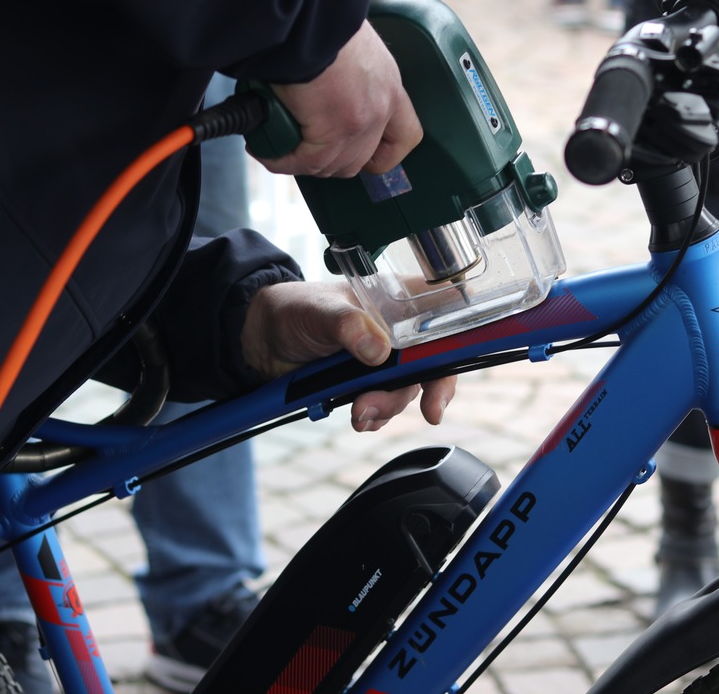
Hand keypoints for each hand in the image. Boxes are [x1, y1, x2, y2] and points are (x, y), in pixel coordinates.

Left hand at [240, 281, 455, 430]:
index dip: (459, 346)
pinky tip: (357, 416)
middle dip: (419, 392)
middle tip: (406, 409)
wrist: (259, 340)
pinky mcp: (365, 384)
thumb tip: (378, 350)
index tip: (449, 378)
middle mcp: (397, 332)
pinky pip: (383, 406)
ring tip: (358, 412)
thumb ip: (348, 325)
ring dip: (387, 407)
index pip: (445, 320)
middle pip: (432, 364)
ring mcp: (383, 361)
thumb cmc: (292, 309)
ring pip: (406, 390)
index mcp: (396, 302)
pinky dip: (373, 416)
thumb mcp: (320, 311)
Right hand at [255, 20, 423, 177]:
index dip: (383, 154)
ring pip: (331, 165)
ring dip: (302, 161)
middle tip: (304, 150)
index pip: (405, 136)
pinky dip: (282, 159)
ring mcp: (360, 123)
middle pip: (360, 159)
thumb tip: (319, 84)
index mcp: (389, 85)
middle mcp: (381, 107)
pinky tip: (266, 149)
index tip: (364, 157)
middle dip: (330, 161)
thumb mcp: (347, 45)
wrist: (308, 14)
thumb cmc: (320, 18)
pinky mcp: (333, 131)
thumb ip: (346, 72)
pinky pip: (306, 162)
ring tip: (278, 146)